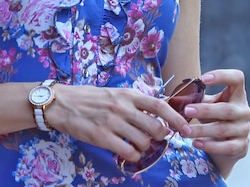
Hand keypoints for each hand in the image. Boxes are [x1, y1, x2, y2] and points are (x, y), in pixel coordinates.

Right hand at [45, 83, 192, 163]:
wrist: (63, 103)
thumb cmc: (91, 98)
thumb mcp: (115, 94)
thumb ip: (134, 102)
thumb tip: (156, 115)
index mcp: (128, 94)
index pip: (159, 105)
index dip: (175, 117)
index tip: (185, 127)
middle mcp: (123, 107)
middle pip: (154, 127)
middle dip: (160, 137)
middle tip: (155, 139)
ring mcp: (112, 122)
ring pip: (143, 142)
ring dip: (144, 147)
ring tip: (137, 144)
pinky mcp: (101, 137)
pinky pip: (127, 152)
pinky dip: (132, 156)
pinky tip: (127, 152)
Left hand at [183, 68, 249, 177]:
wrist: (228, 142)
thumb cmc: (215, 116)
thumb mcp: (209, 104)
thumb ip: (198, 97)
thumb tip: (174, 96)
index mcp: (237, 94)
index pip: (237, 78)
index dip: (222, 76)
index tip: (203, 79)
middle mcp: (243, 110)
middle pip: (227, 109)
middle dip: (205, 110)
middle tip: (186, 110)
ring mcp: (244, 129)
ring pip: (223, 129)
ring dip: (201, 130)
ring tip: (185, 131)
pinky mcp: (242, 146)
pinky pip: (226, 147)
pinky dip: (209, 146)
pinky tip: (195, 143)